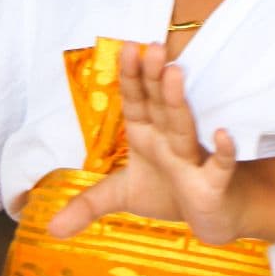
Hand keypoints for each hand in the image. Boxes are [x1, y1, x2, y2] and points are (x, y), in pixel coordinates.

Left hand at [48, 42, 244, 244]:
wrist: (213, 215)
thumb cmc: (169, 192)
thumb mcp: (123, 195)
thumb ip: (88, 205)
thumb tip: (51, 228)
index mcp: (146, 134)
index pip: (135, 101)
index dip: (130, 77)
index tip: (126, 47)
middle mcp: (168, 139)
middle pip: (159, 105)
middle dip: (153, 78)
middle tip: (152, 47)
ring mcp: (192, 159)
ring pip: (184, 127)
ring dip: (178, 101)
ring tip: (175, 73)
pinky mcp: (214, 184)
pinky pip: (220, 166)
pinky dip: (223, 152)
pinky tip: (221, 135)